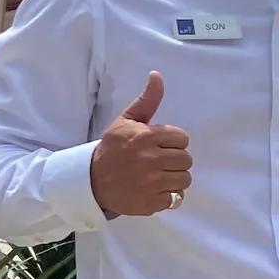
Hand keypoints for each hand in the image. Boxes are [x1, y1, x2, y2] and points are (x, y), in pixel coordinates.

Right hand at [89, 73, 192, 217]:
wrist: (92, 180)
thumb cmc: (113, 148)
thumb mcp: (127, 121)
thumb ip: (147, 100)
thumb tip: (157, 75)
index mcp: (146, 137)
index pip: (182, 139)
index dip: (173, 142)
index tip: (160, 145)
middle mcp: (150, 160)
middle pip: (186, 160)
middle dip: (175, 160)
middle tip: (158, 161)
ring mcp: (151, 183)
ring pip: (184, 179)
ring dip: (175, 178)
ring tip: (159, 176)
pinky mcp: (151, 203)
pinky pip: (175, 198)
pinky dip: (168, 195)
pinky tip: (154, 190)